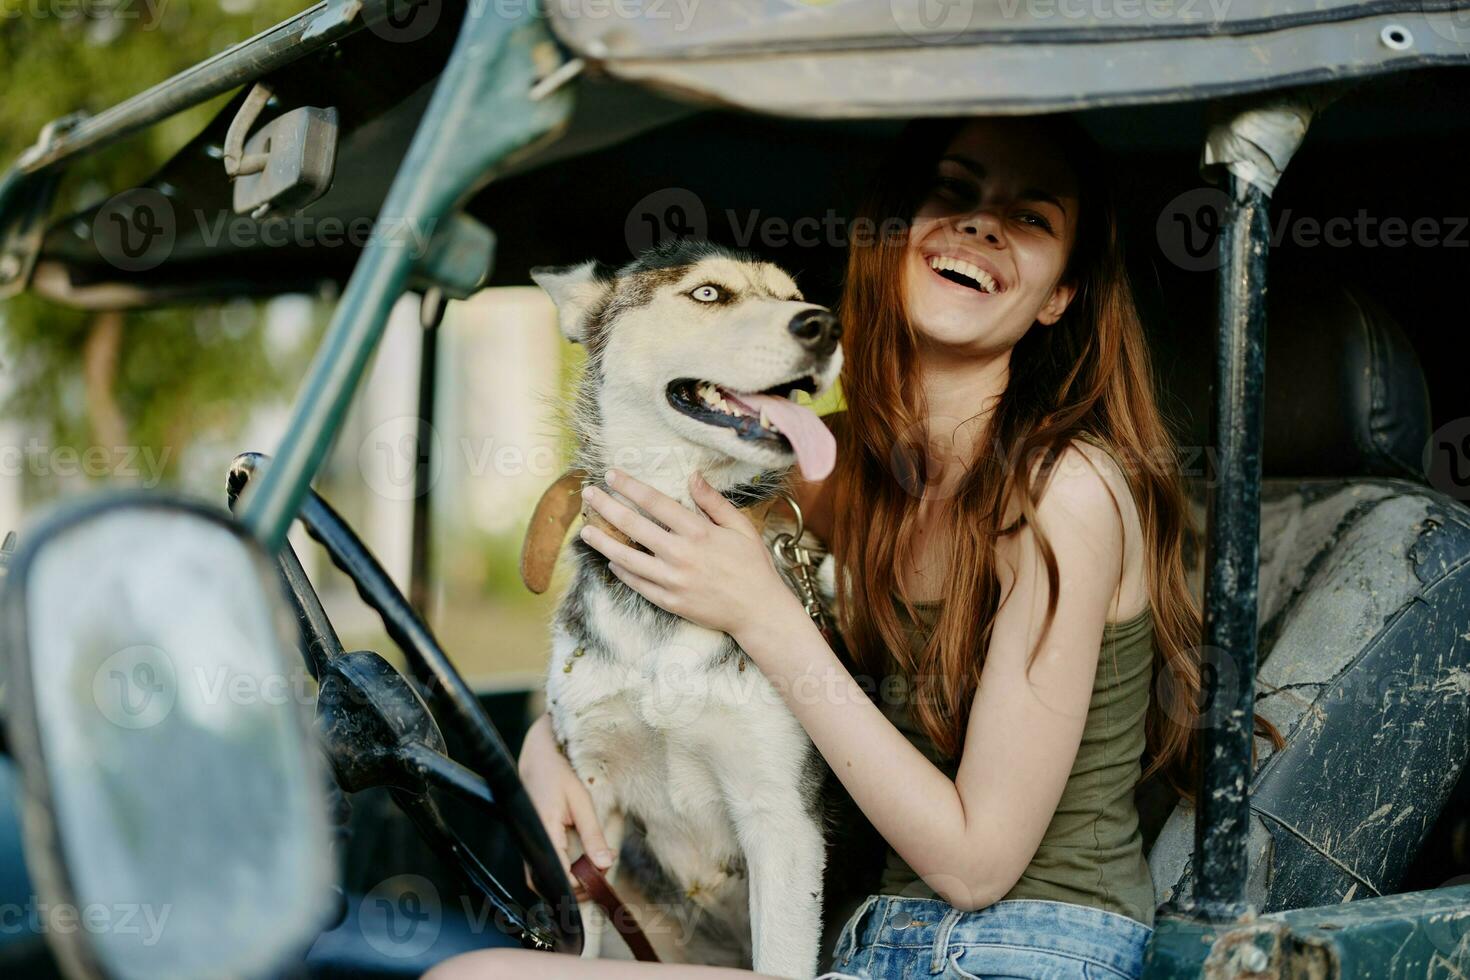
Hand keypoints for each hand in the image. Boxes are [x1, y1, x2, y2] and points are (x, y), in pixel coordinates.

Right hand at [517, 713, 612, 899]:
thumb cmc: (558, 776)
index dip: (585, 883)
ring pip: (545, 881)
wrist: (536, 759)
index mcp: (544, 834)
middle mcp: (532, 845)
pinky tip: (580, 861)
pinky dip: (563, 872)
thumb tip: (605, 865)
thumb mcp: (581, 802)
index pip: (562, 877)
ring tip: (593, 866)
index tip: (604, 869)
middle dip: (579, 887)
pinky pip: (544, 869)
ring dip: (570, 881)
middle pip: (551, 886)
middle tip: (601, 869)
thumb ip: (593, 835)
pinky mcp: (532, 844)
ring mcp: (530, 846)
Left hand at [578, 468, 794, 636]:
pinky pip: (637, 584)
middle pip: (633, 525)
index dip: (630, 486)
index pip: (655, 502)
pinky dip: (621, 571)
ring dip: (603, 542)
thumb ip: (713, 502)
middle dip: (606, 506)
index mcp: (698, 531)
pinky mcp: (669, 601)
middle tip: (588, 494)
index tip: (611, 475)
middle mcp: (680, 554)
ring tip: (585, 530)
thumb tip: (693, 476)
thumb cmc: (752, 566)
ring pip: (626, 557)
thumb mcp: (740, 527)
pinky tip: (611, 560)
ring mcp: (672, 580)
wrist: (758, 611)